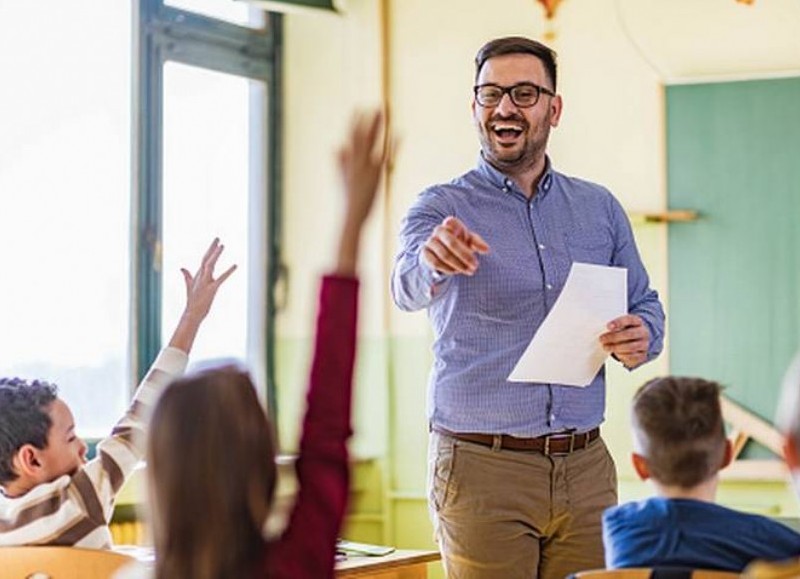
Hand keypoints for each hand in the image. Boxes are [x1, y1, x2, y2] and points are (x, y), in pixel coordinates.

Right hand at [167, 238, 236, 352]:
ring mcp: (205, 282)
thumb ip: (187, 276)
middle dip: (212, 248)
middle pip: (206, 259)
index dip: (210, 250)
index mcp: (198, 275)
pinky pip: (221, 278)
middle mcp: (201, 276)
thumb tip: (182, 268)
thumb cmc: (192, 301)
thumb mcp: (189, 286)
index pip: (204, 259)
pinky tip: (235, 265)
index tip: (216, 242)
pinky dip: (228, 271)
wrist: (192, 313)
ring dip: (216, 255)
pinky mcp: (211, 289)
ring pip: (210, 265)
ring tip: (222, 246)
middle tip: (218, 238)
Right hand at [338, 109, 388, 229]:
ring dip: (378, 125)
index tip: (357, 108)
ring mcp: (366, 167)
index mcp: (348, 162)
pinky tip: (400, 133)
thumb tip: (336, 147)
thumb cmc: (348, 200)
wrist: (351, 216)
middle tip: (377, 105)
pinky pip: (386, 156)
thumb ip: (340, 162)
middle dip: (368, 119)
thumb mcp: (341, 178)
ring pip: (372, 141)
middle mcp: (356, 162)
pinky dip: (393, 145)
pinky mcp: (377, 175)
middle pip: (362, 135)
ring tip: (384, 111)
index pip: (350, 138)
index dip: (354, 122)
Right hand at [422, 216, 489, 275]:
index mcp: (449, 224)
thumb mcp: (469, 241)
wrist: (441, 252)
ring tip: (468, 271)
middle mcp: (438, 231)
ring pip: (444, 255)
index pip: (454, 223)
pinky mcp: (425, 253)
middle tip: (475, 266)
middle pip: (451, 243)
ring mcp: (430, 242)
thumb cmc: (459, 243)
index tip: (473, 247)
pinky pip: (436, 263)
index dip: (464, 235)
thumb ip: (477, 243)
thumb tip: (486, 250)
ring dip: (458, 265)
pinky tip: (456, 271)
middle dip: (465, 256)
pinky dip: (447, 269)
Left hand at [599, 314, 649, 368]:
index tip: (608, 326)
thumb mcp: (622, 324)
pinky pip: (632, 356)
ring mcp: (644, 344)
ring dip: (615, 347)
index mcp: (638, 321)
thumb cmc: (625, 330)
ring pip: (630, 347)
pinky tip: (615, 353)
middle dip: (613, 337)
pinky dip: (622, 355)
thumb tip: (600, 328)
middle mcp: (644, 332)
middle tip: (602, 339)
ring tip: (605, 347)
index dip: (619, 322)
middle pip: (629, 334)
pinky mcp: (643, 355)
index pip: (629, 319)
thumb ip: (614, 325)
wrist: (638, 340)